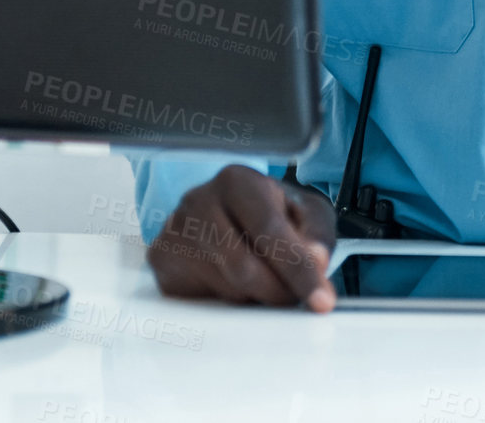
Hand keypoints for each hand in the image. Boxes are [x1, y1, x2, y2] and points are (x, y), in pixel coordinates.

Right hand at [147, 164, 337, 310]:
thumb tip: (317, 260)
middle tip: (297, 299)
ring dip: (255, 298)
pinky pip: (201, 301)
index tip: (322, 301)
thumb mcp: (305, 212)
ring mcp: (173, 232)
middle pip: (244, 267)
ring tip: (266, 282)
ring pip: (224, 289)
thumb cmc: (271, 211)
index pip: (269, 230)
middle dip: (279, 291)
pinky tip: (237, 284)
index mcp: (237, 181)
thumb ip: (316, 234)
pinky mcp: (162, 262)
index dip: (298, 269)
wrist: (227, 210)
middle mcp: (198, 200)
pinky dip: (229, 303)